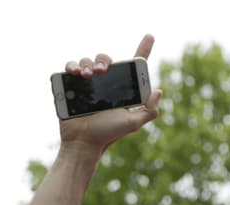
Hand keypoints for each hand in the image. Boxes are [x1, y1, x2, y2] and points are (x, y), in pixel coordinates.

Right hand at [58, 35, 161, 153]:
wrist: (84, 142)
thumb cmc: (108, 135)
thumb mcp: (132, 123)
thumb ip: (148, 110)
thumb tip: (158, 91)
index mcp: (122, 89)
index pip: (134, 66)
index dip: (143, 49)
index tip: (150, 36)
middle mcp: (105, 84)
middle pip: (106, 59)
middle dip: (104, 60)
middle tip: (102, 70)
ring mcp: (87, 84)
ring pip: (87, 61)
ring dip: (87, 63)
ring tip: (87, 76)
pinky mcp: (71, 86)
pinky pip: (71, 67)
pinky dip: (72, 65)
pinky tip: (75, 72)